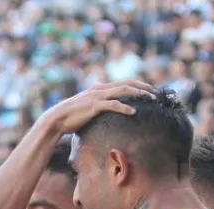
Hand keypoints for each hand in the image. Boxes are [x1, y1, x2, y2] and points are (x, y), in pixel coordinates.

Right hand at [42, 81, 156, 134]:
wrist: (57, 119)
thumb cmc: (72, 118)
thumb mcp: (88, 111)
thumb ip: (99, 109)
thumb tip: (108, 116)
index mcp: (100, 89)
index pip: (123, 83)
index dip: (138, 86)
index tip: (150, 92)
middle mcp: (100, 89)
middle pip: (127, 83)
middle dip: (143, 87)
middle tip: (156, 93)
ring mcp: (97, 96)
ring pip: (122, 91)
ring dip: (138, 94)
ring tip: (151, 99)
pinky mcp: (94, 106)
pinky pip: (112, 105)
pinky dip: (124, 107)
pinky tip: (133, 112)